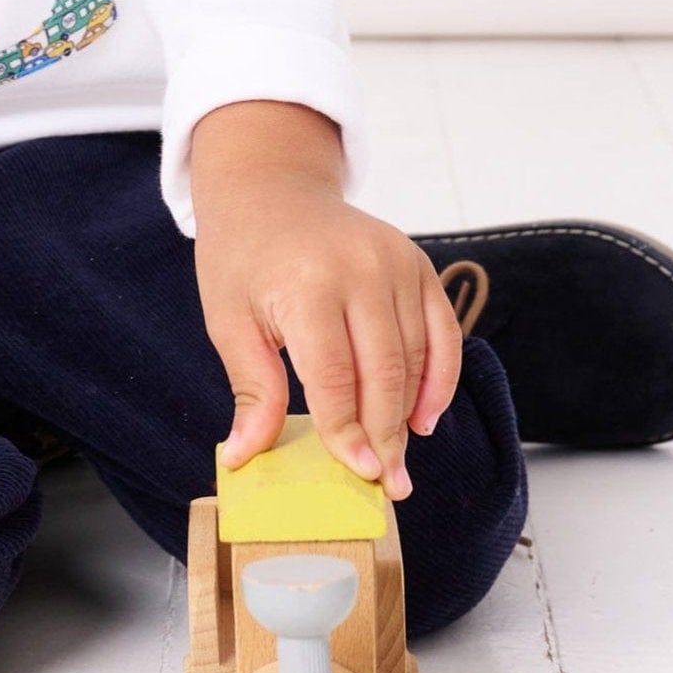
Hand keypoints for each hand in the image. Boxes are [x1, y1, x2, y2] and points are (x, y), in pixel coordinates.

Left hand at [191, 101, 462, 501]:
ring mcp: (395, 261)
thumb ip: (252, 388)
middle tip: (389, 485)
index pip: (335, 377)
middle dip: (386, 435)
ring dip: (409, 412)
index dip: (347, 432)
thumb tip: (244, 456)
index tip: (359, 476)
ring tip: (397, 457)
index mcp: (307, 282)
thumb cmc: (243, 254)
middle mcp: (359, 268)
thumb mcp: (228, 319)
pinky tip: (424, 416)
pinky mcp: (417, 261)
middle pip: (384, 372)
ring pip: (415, 357)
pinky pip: (443, 331)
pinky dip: (440, 378)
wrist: (270, 186)